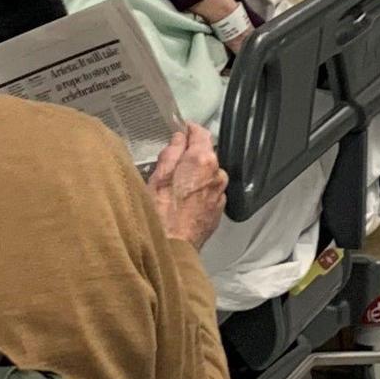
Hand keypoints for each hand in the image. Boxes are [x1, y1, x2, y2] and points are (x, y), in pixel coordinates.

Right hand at [148, 123, 227, 246]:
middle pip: (206, 154)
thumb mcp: (158, 176)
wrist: (173, 248)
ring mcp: (220, 192)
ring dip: (195, 174)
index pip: (201, 133)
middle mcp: (217, 174)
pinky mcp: (219, 209)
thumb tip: (178, 139)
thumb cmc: (161, 214)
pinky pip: (210, 191)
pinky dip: (199, 190)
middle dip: (190, 155)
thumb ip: (171, 152)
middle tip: (170, 162)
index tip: (181, 130)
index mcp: (202, 160)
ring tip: (175, 185)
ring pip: (208, 174)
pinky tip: (183, 200)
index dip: (189, 130)